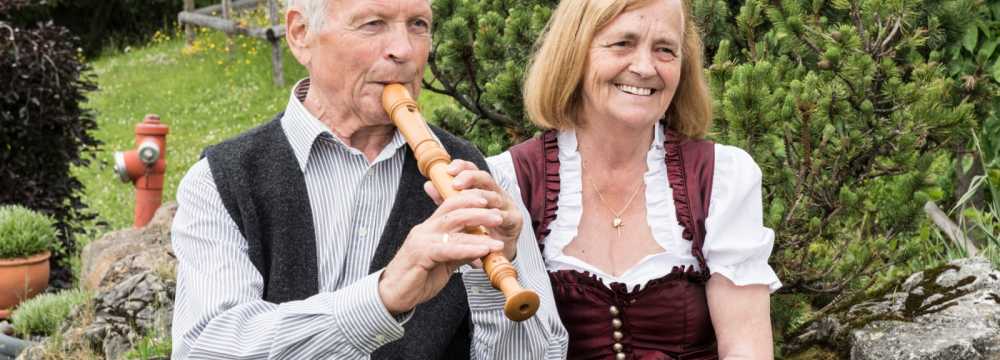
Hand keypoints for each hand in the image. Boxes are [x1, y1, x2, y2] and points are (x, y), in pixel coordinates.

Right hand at [378, 179, 509, 313]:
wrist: (393, 295)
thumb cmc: (417, 279)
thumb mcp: (444, 262)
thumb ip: (460, 251)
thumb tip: (480, 247)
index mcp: (429, 228)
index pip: (450, 206)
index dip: (469, 201)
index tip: (488, 202)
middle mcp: (424, 230)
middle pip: (454, 211)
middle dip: (479, 212)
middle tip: (498, 216)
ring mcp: (421, 240)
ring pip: (453, 228)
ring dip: (478, 232)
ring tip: (496, 240)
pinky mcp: (420, 254)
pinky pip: (448, 248)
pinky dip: (468, 249)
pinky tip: (482, 251)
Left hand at [423, 159, 522, 261]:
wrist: (496, 254)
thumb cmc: (477, 231)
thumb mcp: (460, 213)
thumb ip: (446, 199)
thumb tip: (428, 184)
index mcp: (484, 189)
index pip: (474, 170)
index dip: (462, 167)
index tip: (449, 170)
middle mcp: (497, 193)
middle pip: (485, 178)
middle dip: (470, 178)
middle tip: (455, 185)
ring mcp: (508, 205)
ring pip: (495, 196)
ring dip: (481, 197)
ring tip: (467, 200)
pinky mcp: (515, 221)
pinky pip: (505, 216)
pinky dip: (495, 216)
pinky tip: (485, 216)